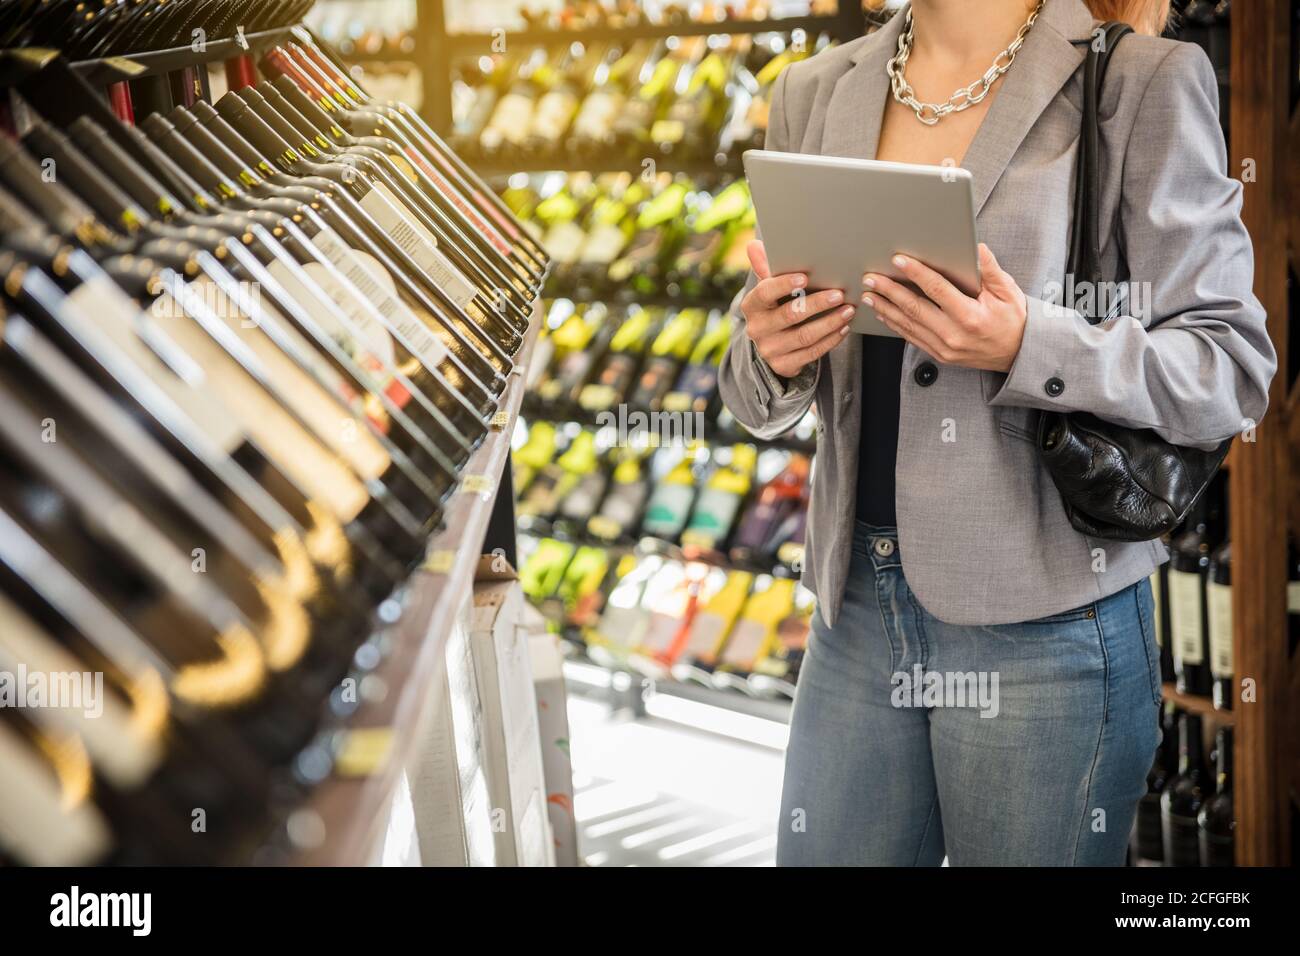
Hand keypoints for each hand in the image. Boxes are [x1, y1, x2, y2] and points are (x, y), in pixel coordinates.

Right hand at [740, 240, 854, 379]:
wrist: (771, 345)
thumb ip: (765, 268)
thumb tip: (753, 244)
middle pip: (790, 315)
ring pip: (805, 336)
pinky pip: (812, 353)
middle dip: (817, 304)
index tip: (805, 277)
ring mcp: (770, 350)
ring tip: (849, 310)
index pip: (765, 293)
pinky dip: (831, 340)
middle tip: (839, 294)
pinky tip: (844, 328)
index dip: (783, 285)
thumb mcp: (769, 290)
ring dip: (830, 322)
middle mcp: (756, 329)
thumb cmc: (775, 308)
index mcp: (751, 306)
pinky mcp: (784, 365)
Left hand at [863, 243, 1027, 372]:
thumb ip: (990, 269)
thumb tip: (977, 247)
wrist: (1018, 353)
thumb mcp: (1008, 291)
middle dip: (889, 291)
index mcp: (970, 316)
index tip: (898, 260)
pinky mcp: (939, 355)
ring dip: (885, 308)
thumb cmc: (1013, 319)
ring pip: (908, 325)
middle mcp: (954, 334)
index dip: (916, 273)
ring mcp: (944, 347)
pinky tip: (883, 313)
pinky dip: (894, 324)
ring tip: (869, 294)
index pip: (937, 289)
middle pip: (914, 308)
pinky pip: (911, 338)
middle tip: (871, 278)